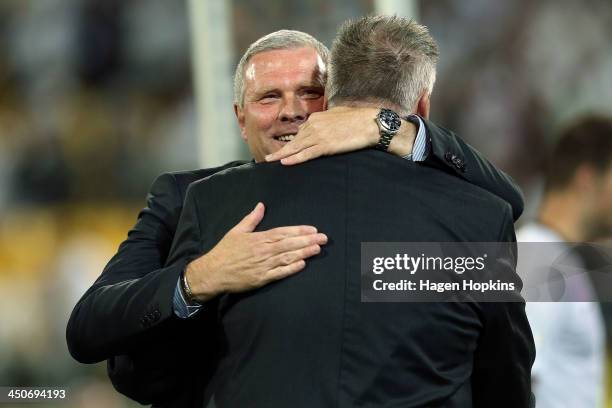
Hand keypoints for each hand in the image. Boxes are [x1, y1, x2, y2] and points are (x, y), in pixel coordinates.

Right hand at [185, 203, 326, 301]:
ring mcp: (263, 265)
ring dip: (304, 253)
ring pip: (287, 257)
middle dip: (307, 240)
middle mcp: (263, 250)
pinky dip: (291, 269)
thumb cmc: (225, 251)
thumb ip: (251, 219)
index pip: (283, 232)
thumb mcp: (237, 231)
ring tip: (317, 249)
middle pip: (289, 244)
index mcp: (258, 238)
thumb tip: (261, 205)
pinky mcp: (261, 278)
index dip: (299, 230)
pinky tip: (303, 265)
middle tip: (323, 238)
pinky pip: (279, 273)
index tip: (313, 229)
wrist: (213, 272)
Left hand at [264, 106, 416, 164]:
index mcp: (316, 117)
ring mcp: (318, 135)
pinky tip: (284, 162)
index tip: (285, 149)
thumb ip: (327, 120)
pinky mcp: (325, 145)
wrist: (369, 123)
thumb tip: (325, 125)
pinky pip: (306, 154)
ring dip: (282, 155)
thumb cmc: (358, 118)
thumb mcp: (338, 114)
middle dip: (281, 149)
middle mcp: (313, 125)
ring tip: (271, 161)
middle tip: (268, 158)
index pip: (300, 132)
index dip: (292, 142)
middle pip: (294, 140)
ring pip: (295, 147)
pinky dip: (294, 158)